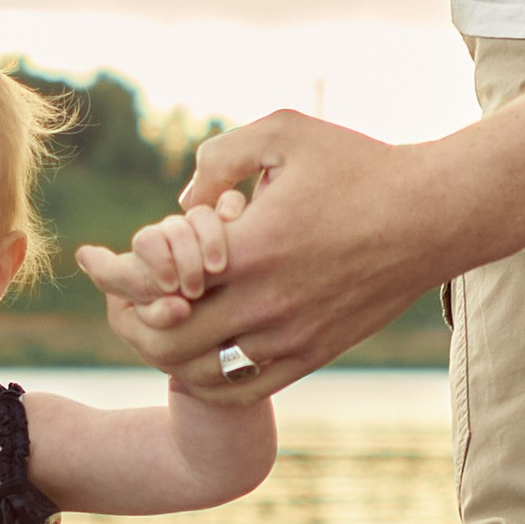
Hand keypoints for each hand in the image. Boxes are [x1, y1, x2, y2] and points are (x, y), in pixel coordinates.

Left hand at [83, 113, 461, 397]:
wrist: (434, 216)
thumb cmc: (359, 166)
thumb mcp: (282, 133)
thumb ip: (218, 157)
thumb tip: (181, 201)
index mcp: (248, 251)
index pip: (151, 279)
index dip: (109, 274)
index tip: (90, 259)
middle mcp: (264, 305)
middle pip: (162, 339)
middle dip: (126, 319)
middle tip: (117, 298)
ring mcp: (289, 338)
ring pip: (197, 373)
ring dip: (162, 352)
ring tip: (152, 324)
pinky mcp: (312, 356)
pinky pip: (242, 389)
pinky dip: (206, 380)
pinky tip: (197, 354)